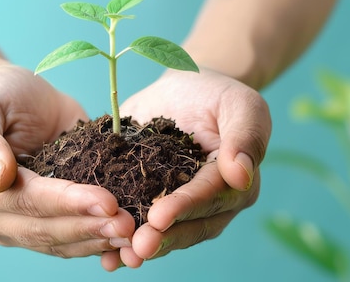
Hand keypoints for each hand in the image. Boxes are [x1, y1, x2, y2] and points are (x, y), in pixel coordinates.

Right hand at [0, 64, 134, 259]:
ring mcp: (12, 226)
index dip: (68, 203)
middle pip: (43, 229)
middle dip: (88, 227)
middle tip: (128, 224)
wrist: (14, 98)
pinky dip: (94, 242)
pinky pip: (66, 243)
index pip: (26, 200)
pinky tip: (121, 239)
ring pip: (56, 243)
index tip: (107, 201)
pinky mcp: (37, 226)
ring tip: (130, 232)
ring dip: (95, 240)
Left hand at [110, 68, 270, 267]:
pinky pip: (141, 226)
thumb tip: (241, 175)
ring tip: (119, 257)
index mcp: (234, 184)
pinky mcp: (151, 203)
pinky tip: (105, 258)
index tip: (158, 217)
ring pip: (166, 234)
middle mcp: (210, 204)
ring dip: (142, 248)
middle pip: (189, 226)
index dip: (183, 208)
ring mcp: (181, 208)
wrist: (186, 92)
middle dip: (162, 238)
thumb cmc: (216, 96)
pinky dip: (123, 244)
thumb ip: (245, 136)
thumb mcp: (240, 104)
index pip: (209, 197)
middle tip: (137, 247)